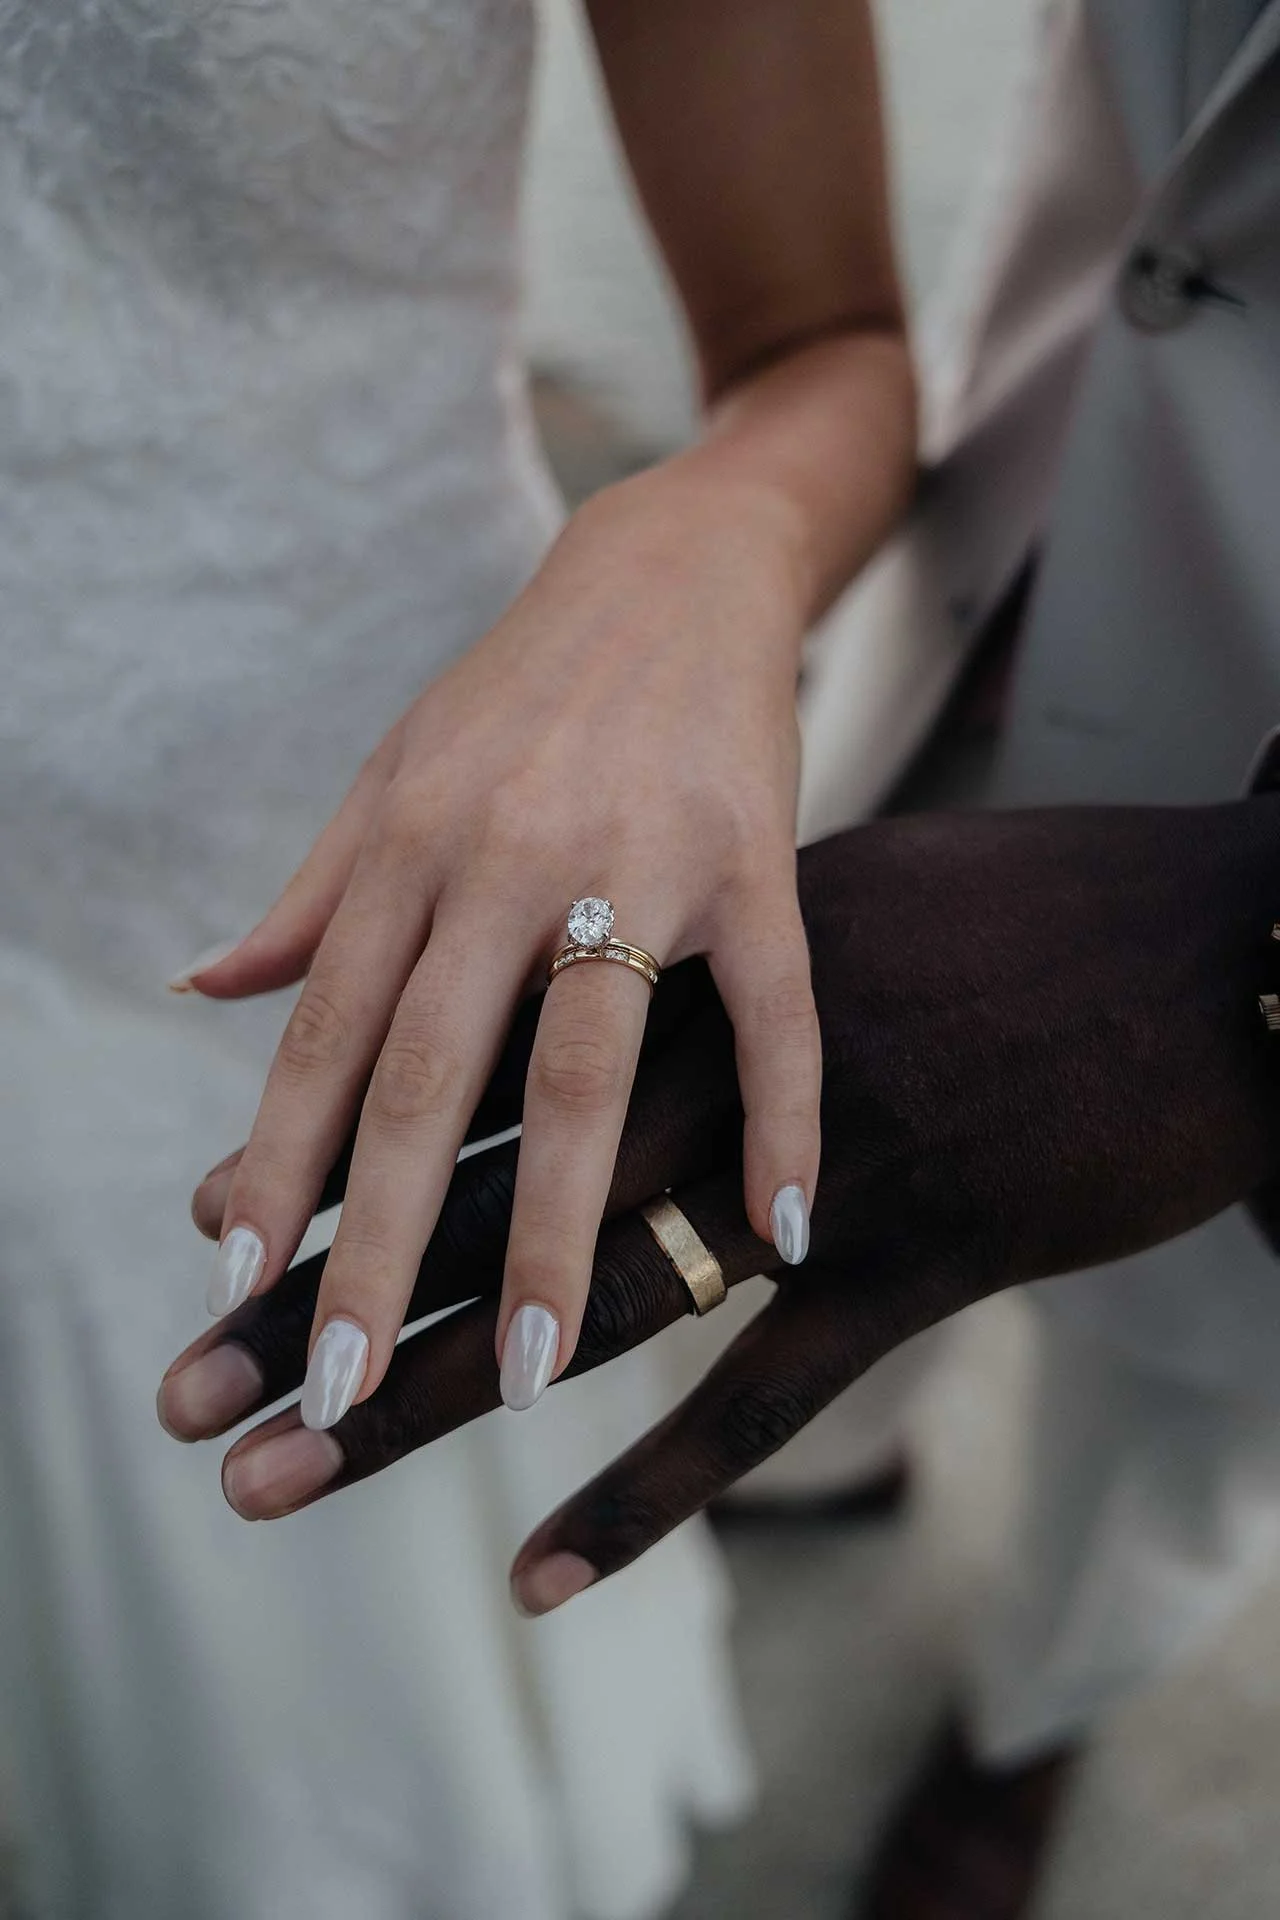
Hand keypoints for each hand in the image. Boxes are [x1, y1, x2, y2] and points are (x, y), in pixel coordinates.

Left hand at [163, 801, 1279, 1609]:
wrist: (1206, 933)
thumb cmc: (1020, 904)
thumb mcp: (831, 882)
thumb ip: (684, 937)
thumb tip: (587, 968)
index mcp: (675, 954)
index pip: (470, 1060)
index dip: (337, 1152)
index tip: (217, 1232)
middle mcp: (714, 1055)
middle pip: (481, 1183)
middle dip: (329, 1292)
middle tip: (193, 1390)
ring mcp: (813, 1160)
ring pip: (586, 1292)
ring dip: (430, 1393)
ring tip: (289, 1477)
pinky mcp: (917, 1253)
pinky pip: (759, 1395)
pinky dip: (649, 1490)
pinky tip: (538, 1566)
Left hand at [176, 466, 821, 1423]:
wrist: (675, 565)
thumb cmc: (522, 689)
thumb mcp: (396, 772)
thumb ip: (312, 896)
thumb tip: (201, 991)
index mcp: (412, 849)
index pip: (325, 1035)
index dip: (276, 1167)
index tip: (236, 1293)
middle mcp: (507, 860)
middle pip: (428, 1078)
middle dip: (378, 1243)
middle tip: (341, 1391)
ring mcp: (638, 861)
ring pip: (582, 1068)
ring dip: (551, 1228)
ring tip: (523, 1370)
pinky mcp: (758, 860)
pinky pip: (769, 1009)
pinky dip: (781, 1119)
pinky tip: (778, 1235)